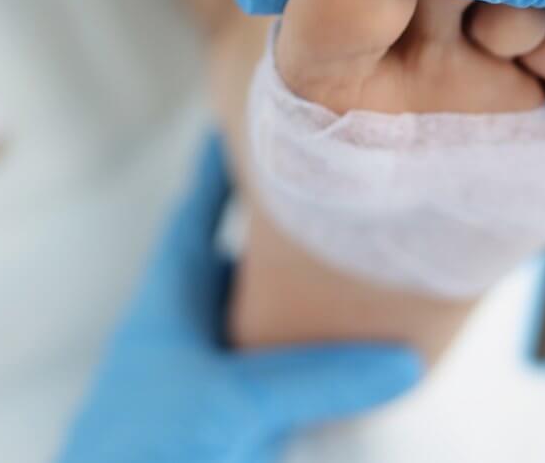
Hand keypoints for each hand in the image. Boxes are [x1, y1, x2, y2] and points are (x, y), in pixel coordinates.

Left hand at [57, 134, 420, 462]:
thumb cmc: (139, 451)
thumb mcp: (231, 403)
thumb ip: (315, 377)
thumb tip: (405, 360)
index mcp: (172, 300)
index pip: (198, 210)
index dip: (220, 165)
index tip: (241, 115)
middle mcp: (194, 326)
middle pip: (243, 256)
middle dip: (284, 224)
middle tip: (334, 184)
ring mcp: (214, 372)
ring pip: (269, 314)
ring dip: (305, 292)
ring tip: (358, 259)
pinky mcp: (236, 417)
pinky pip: (285, 374)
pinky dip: (317, 359)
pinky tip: (356, 353)